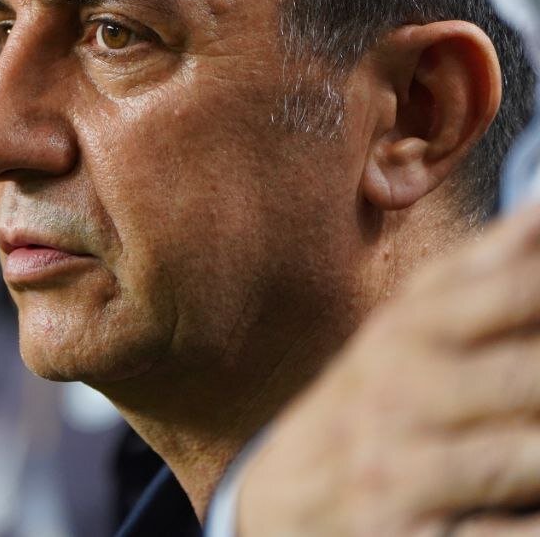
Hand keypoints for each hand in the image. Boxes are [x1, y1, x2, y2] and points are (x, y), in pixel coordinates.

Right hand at [238, 204, 539, 534]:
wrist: (275, 511)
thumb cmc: (362, 415)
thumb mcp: (398, 339)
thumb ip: (473, 278)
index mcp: (402, 337)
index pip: (502, 292)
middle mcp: (395, 398)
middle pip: (525, 372)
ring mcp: (395, 474)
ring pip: (519, 457)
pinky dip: (531, 524)